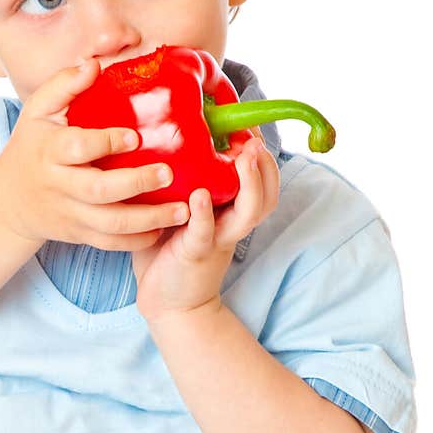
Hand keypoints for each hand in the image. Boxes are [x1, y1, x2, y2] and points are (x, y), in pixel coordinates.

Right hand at [0, 57, 188, 250]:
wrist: (9, 201)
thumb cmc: (32, 146)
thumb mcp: (37, 111)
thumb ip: (64, 85)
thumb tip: (93, 66)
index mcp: (50, 152)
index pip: (77, 148)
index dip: (105, 142)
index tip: (134, 136)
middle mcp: (60, 186)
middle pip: (97, 191)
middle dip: (135, 183)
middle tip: (168, 173)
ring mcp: (70, 214)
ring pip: (110, 225)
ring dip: (148, 220)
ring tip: (183, 209)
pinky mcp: (79, 234)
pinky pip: (110, 244)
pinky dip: (137, 241)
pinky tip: (163, 230)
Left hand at [131, 134, 280, 320]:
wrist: (167, 304)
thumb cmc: (168, 251)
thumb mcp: (178, 210)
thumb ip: (181, 183)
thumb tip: (165, 141)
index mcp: (230, 212)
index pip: (261, 181)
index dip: (262, 155)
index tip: (249, 127)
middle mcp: (231, 225)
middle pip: (267, 195)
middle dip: (265, 165)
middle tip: (253, 139)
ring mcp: (217, 239)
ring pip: (249, 212)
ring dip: (249, 183)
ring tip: (242, 158)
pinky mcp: (196, 253)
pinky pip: (205, 232)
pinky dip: (204, 213)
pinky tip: (200, 195)